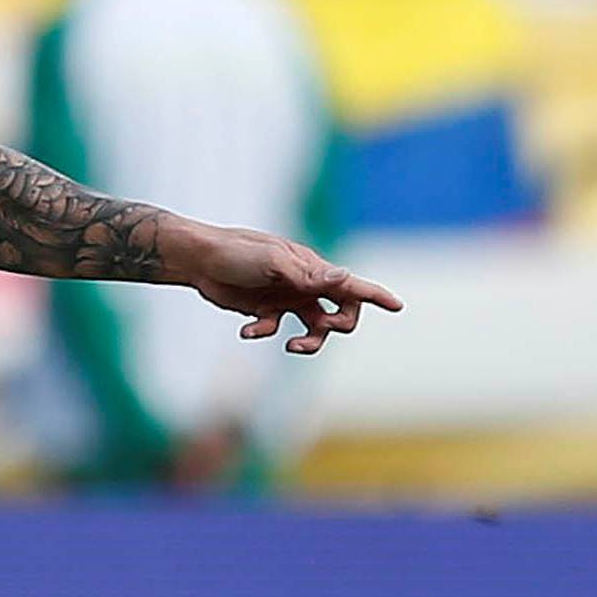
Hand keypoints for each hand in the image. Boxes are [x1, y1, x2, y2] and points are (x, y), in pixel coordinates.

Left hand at [178, 223, 402, 355]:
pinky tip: (247, 329)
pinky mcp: (264, 311)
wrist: (199, 260)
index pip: (351, 284)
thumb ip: (308, 276)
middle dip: (339, 326)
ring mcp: (286, 299)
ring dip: (309, 342)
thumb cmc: (237, 253)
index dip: (376, 295)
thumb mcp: (274, 262)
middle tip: (322, 327)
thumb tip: (345, 277)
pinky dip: (264, 333)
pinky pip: (275, 330)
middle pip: (340, 313)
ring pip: (313, 329)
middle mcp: (305, 285)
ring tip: (290, 344)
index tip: (397, 306)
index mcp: (313, 270)